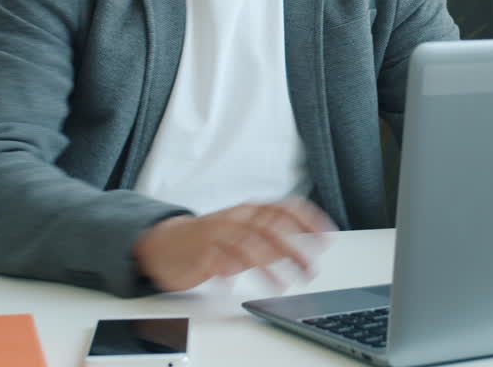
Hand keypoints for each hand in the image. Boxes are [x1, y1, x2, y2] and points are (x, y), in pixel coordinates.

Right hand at [133, 198, 334, 291]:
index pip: (284, 208)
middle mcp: (236, 218)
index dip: (308, 220)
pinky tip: (234, 282)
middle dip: (294, 249)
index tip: (327, 235)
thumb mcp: (247, 237)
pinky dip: (225, 270)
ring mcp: (216, 233)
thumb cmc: (212, 239)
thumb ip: (272, 242)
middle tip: (310, 269)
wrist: (165, 243)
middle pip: (269, 227)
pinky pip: (214, 258)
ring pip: (245, 243)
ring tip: (282, 284)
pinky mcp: (199, 251)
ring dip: (267, 265)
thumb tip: (303, 247)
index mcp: (250, 212)